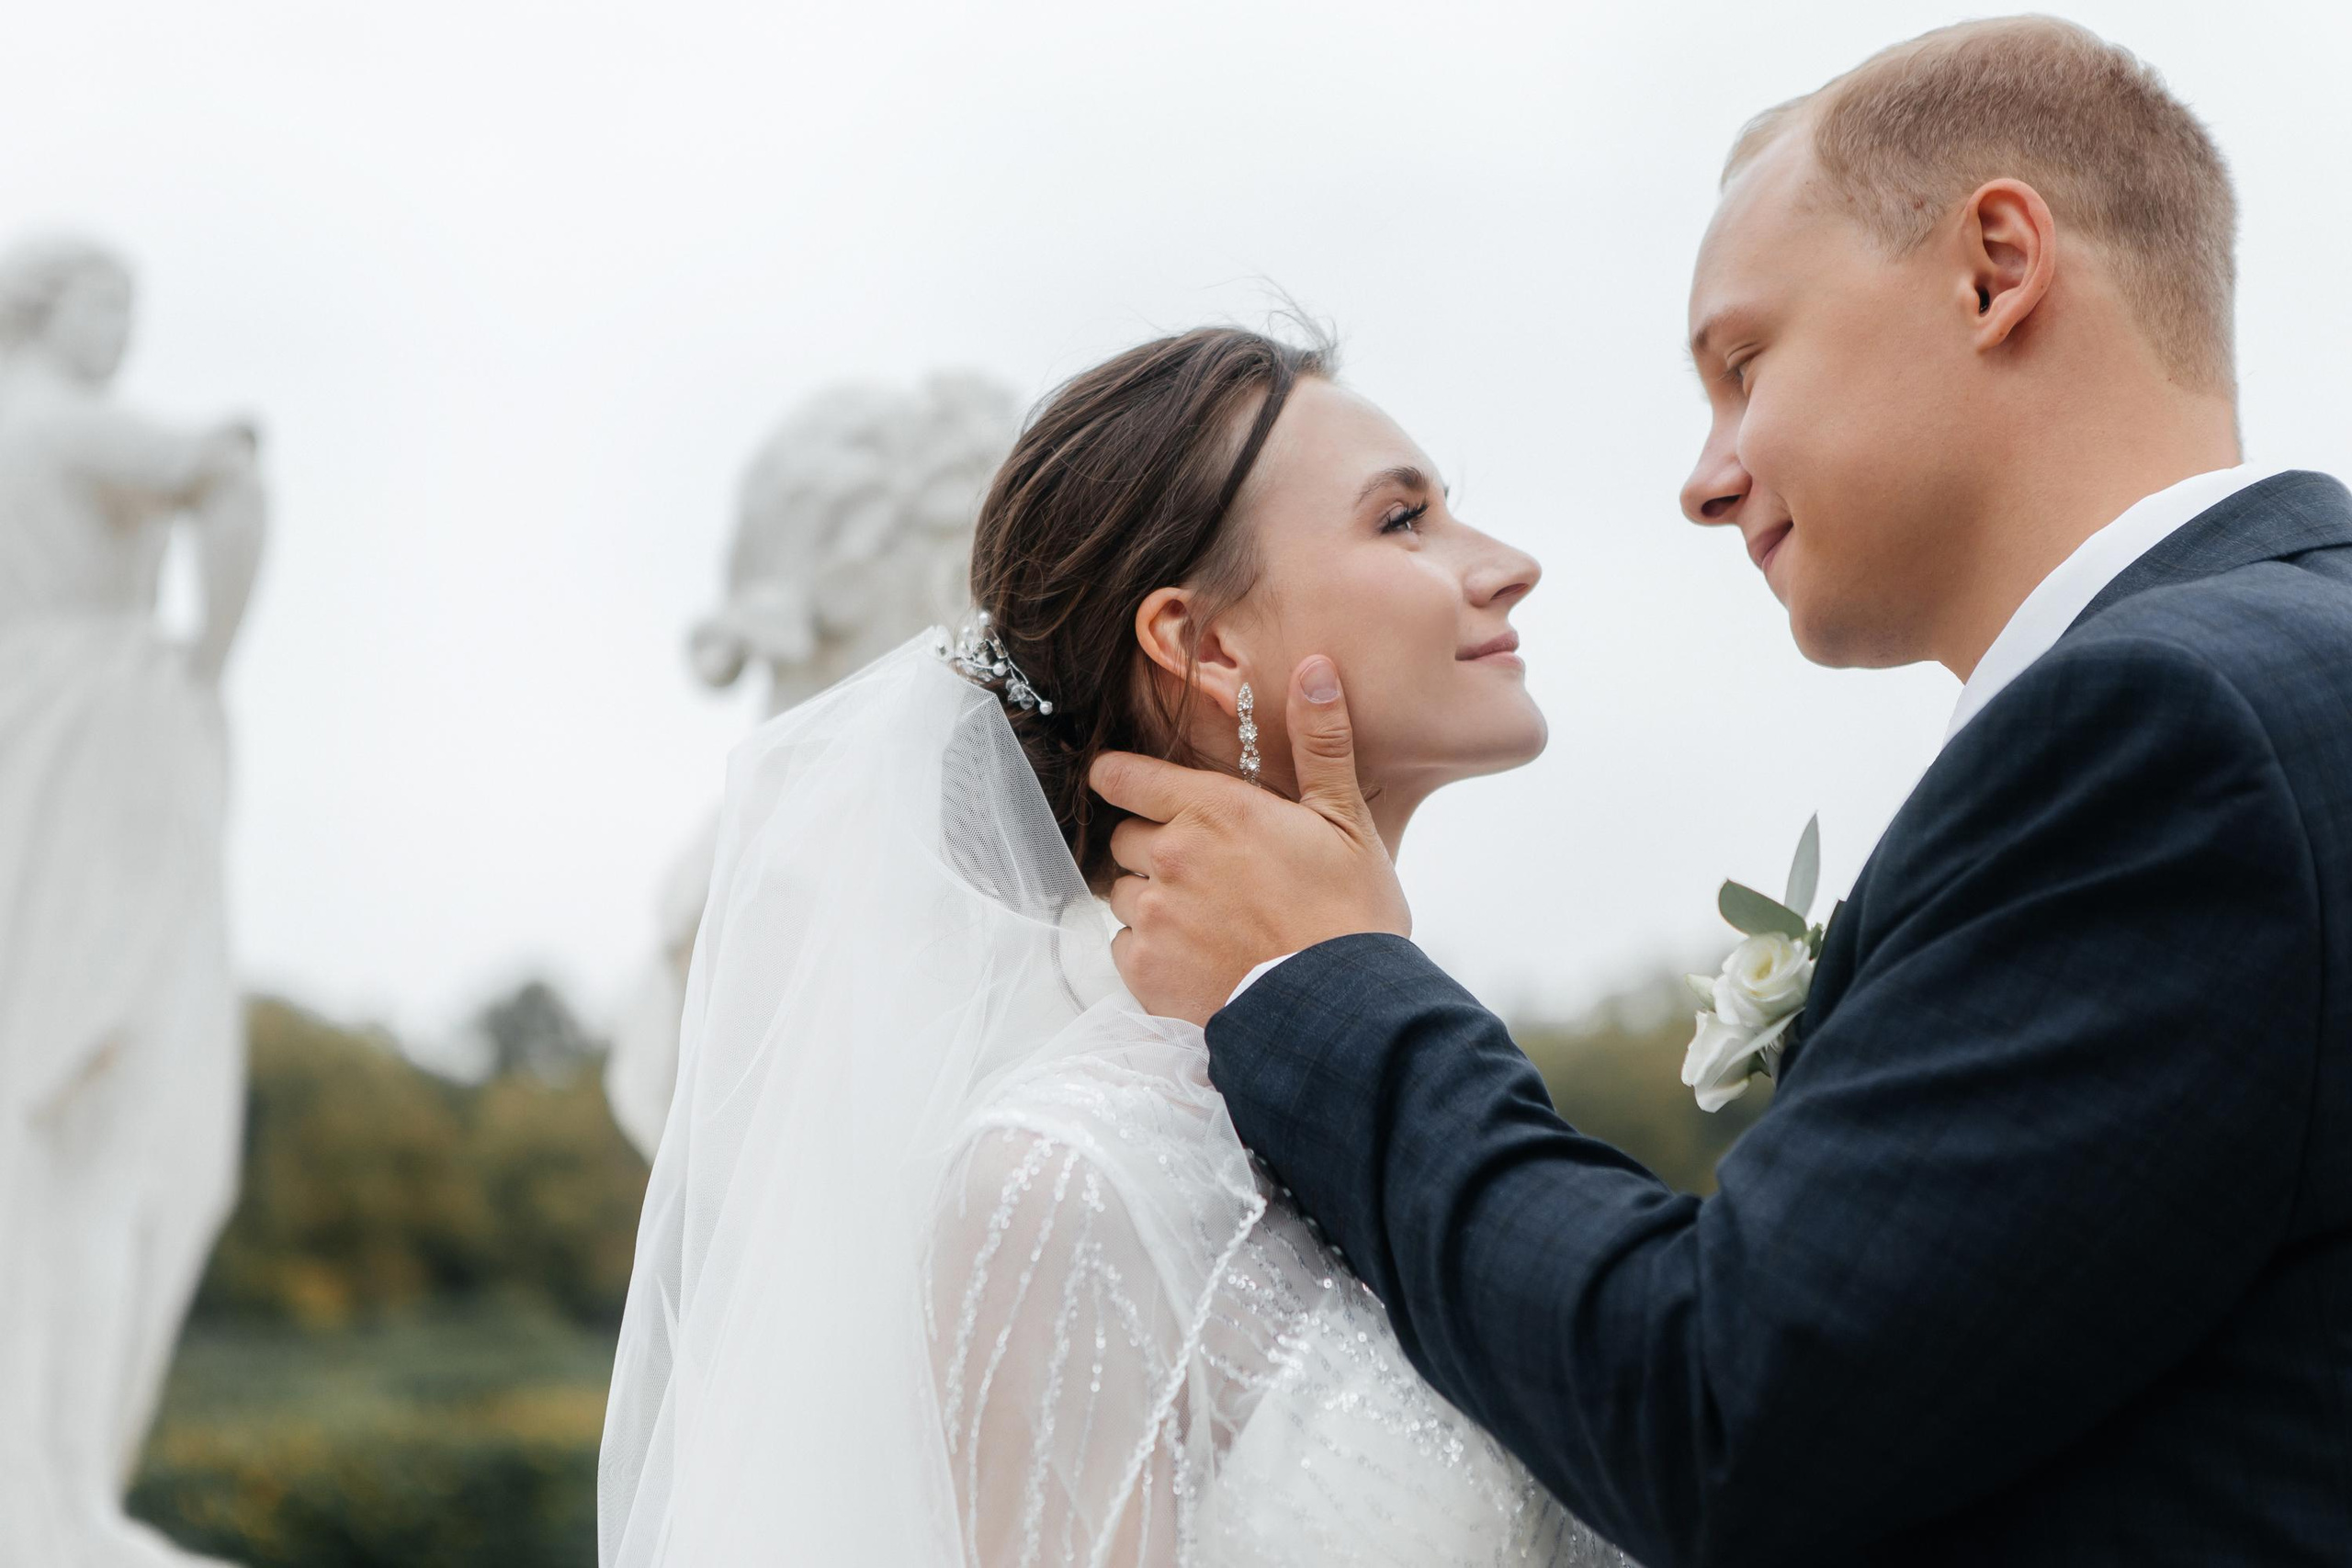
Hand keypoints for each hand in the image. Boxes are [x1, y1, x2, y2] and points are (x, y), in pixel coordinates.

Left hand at [1092, 655, 1410, 1023]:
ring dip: (1149, 900)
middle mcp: (1170, 855)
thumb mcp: (1346, 821)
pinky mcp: (1144, 971)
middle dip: (1152, 848)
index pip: (1123, 776)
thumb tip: (1315, 668)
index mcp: (1213, 809)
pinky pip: (1122, 946)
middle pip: (1124, 838)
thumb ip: (1320, 743)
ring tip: (1204, 920)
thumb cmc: (1349, 916)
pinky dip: (1148, 950)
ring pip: (1120, 893)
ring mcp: (1152, 915)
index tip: (1125, 786)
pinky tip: (1195, 957)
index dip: (1120, 779)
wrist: (1339, 1012)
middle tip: (1204, 872)